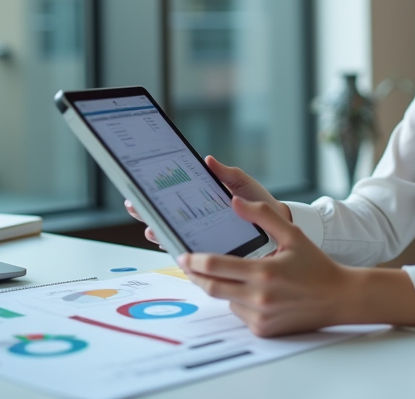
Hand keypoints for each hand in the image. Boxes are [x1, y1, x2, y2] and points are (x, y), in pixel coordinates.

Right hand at [124, 157, 289, 248]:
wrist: (279, 225)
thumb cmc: (259, 202)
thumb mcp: (242, 184)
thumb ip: (225, 174)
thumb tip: (207, 160)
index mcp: (202, 201)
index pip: (172, 199)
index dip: (155, 195)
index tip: (140, 189)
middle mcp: (198, 221)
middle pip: (167, 218)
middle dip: (148, 213)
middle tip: (135, 207)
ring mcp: (204, 237)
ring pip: (174, 237)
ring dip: (159, 233)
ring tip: (150, 228)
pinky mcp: (214, 254)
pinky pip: (193, 255)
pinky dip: (180, 251)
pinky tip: (172, 248)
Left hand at [179, 197, 362, 336]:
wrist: (339, 298)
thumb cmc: (316, 265)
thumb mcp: (293, 234)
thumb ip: (263, 215)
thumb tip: (235, 201)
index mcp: (263, 272)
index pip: (215, 266)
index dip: (194, 261)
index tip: (182, 255)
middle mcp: (259, 298)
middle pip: (211, 287)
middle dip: (195, 275)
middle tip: (187, 264)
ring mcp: (260, 317)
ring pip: (226, 300)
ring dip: (222, 287)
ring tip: (229, 274)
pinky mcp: (263, 329)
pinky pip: (240, 314)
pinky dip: (239, 302)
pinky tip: (254, 292)